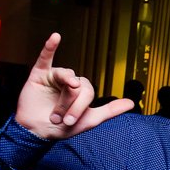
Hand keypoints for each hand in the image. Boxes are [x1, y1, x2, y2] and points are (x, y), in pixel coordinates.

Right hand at [15, 33, 134, 139]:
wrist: (38, 132)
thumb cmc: (62, 127)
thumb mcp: (90, 120)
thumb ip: (110, 110)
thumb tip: (131, 103)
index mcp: (82, 90)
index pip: (88, 91)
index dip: (80, 107)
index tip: (70, 122)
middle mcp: (70, 81)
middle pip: (77, 84)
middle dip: (70, 104)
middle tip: (62, 119)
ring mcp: (55, 76)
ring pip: (64, 76)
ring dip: (62, 97)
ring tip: (55, 113)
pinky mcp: (40, 73)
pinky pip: (45, 57)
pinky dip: (50, 47)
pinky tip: (56, 37)